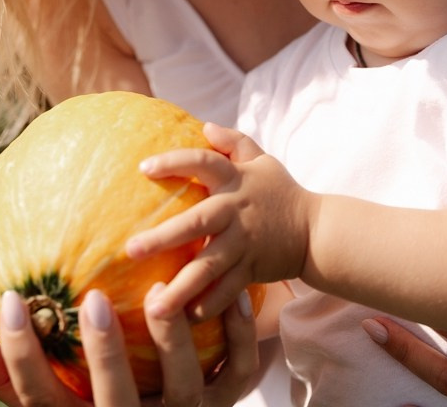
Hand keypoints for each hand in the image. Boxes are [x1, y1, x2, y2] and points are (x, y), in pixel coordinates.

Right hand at [0, 285, 259, 405]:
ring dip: (172, 342)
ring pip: (182, 389)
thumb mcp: (53, 401)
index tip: (7, 302)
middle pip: (115, 401)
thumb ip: (10, 378)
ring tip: (159, 295)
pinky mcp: (226, 405)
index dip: (19, 358)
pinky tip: (232, 294)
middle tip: (91, 300)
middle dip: (104, 354)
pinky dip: (238, 335)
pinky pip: (238, 372)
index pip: (42, 401)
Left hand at [126, 123, 311, 320]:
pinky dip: (210, 306)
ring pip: (208, 266)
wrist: (316, 230)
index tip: (143, 168)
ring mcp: (244, 243)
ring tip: (153, 307)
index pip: (204, 163)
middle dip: (164, 237)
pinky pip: (228, 291)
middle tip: (130, 250)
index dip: (175, 162)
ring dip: (180, 287)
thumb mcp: (263, 161)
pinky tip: (186, 320)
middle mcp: (237, 211)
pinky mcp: (252, 269)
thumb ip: (234, 143)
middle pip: (197, 222)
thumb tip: (206, 126)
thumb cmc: (282, 192)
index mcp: (236, 181)